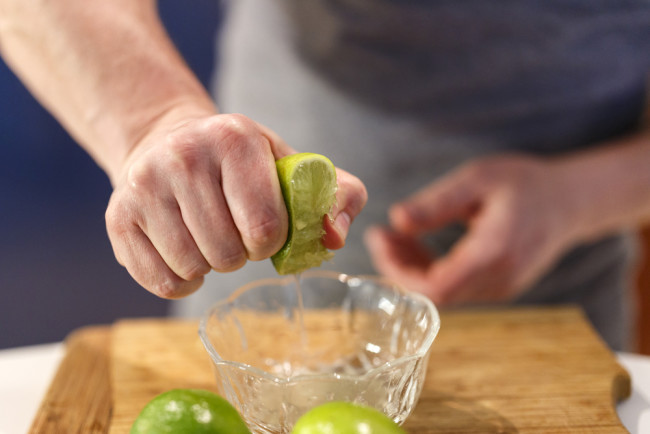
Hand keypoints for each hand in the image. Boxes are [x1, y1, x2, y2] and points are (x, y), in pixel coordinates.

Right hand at [106, 110, 366, 298]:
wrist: (166, 141)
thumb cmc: (240, 163)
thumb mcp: (289, 165)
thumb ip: (336, 195)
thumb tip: (334, 237)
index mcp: (234, 138)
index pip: (265, 226)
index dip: (273, 241)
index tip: (265, 229)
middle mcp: (182, 156)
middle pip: (227, 253)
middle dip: (240, 253)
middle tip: (234, 232)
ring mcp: (144, 186)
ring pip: (193, 269)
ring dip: (211, 265)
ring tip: (210, 237)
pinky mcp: (118, 217)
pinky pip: (162, 283)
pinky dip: (183, 281)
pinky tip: (186, 252)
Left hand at [365, 154, 576, 305]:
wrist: (569, 201)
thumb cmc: (525, 183)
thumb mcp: (478, 179)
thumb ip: (437, 202)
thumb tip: (397, 219)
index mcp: (494, 253)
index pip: (435, 286)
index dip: (399, 270)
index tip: (378, 239)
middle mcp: (499, 279)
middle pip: (434, 293)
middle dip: (399, 267)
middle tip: (381, 235)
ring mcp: (500, 288)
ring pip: (441, 293)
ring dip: (411, 268)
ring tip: (395, 235)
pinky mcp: (498, 287)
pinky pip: (454, 288)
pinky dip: (429, 270)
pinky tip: (417, 244)